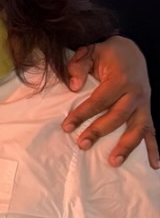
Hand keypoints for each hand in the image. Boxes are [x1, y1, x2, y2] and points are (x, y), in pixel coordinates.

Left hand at [63, 37, 158, 168]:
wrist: (132, 52)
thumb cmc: (107, 54)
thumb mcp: (90, 52)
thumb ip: (78, 66)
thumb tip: (74, 86)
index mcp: (120, 79)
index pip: (99, 100)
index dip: (82, 114)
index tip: (66, 127)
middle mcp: (136, 93)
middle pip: (117, 116)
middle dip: (99, 131)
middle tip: (82, 144)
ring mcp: (144, 104)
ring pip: (138, 128)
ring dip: (126, 146)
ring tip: (113, 162)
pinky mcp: (147, 111)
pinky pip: (153, 132)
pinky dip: (154, 149)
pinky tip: (154, 165)